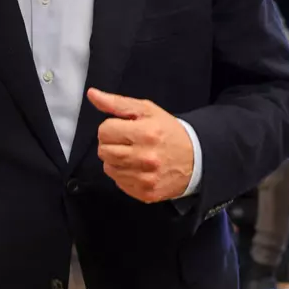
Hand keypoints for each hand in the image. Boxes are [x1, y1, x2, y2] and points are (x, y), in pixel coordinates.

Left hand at [90, 88, 193, 202]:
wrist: (195, 158)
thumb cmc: (168, 132)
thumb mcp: (146, 111)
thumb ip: (117, 103)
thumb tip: (93, 95)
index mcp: (146, 133)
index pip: (104, 131)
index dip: (112, 128)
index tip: (124, 129)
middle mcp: (146, 157)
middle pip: (104, 151)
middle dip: (111, 144)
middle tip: (128, 141)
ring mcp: (146, 178)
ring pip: (109, 168)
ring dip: (116, 160)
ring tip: (133, 154)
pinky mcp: (145, 193)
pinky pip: (119, 183)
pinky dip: (124, 174)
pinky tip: (138, 168)